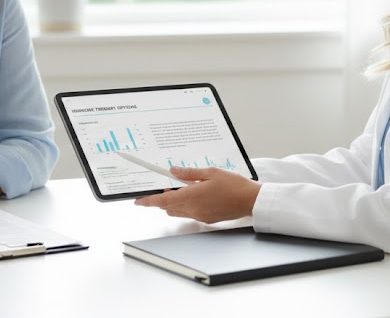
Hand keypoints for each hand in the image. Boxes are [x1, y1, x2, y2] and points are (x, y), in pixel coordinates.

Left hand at [133, 167, 261, 223]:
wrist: (251, 200)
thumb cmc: (234, 185)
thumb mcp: (210, 172)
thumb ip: (189, 173)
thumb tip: (174, 171)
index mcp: (191, 197)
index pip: (163, 200)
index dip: (148, 201)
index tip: (138, 201)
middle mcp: (193, 209)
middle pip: (168, 207)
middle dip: (164, 198)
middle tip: (167, 184)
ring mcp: (200, 216)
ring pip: (178, 211)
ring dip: (175, 202)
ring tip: (184, 188)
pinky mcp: (207, 219)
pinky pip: (190, 213)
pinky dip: (187, 205)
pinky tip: (197, 194)